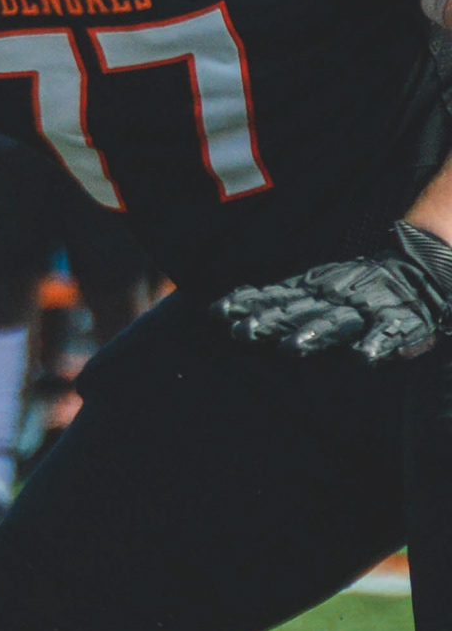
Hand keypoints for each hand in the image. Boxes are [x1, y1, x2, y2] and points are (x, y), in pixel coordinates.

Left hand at [219, 222, 451, 360]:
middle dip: (269, 321)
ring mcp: (361, 311)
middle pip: (295, 312)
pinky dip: (373, 345)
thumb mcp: (311, 286)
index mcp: (311, 292)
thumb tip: (222, 309)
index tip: (217, 312)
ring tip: (292, 346)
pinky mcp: (394, 323)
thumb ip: (274, 298)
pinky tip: (362, 357)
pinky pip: (383, 335)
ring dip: (312, 334)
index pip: (273, 297)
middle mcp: (331, 300)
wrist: (413, 273)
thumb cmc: (352, 286)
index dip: (247, 304)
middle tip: (242, 332)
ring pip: (333, 323)